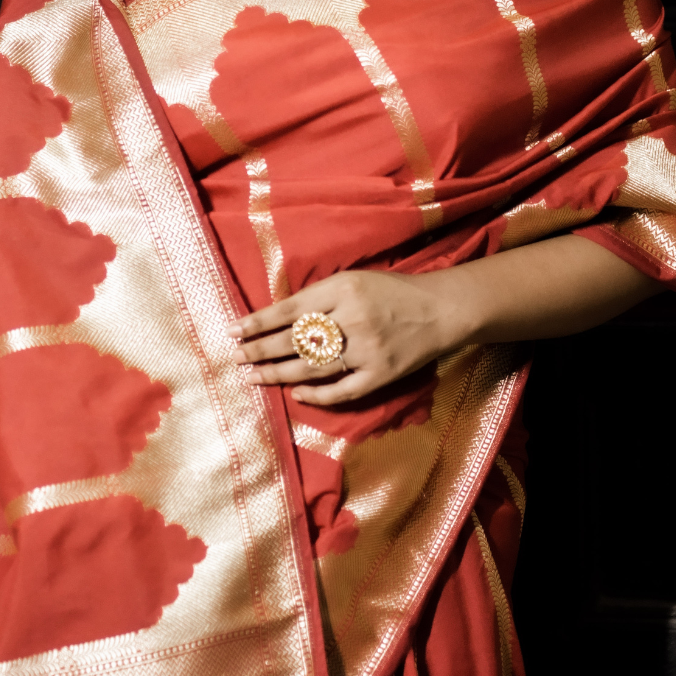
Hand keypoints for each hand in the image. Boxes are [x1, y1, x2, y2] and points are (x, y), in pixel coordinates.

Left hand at [228, 270, 455, 406]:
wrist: (442, 310)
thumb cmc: (392, 291)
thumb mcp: (354, 280)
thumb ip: (318, 297)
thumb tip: (274, 318)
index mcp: (343, 289)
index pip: (290, 309)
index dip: (258, 322)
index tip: (233, 331)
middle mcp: (352, 319)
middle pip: (295, 340)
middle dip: (260, 350)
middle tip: (235, 358)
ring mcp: (367, 350)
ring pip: (312, 367)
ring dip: (278, 374)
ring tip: (253, 377)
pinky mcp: (381, 375)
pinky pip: (341, 391)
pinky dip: (316, 395)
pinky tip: (296, 394)